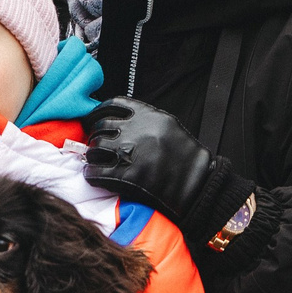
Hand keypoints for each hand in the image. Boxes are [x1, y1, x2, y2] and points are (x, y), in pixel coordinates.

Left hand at [82, 97, 248, 238]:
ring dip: (92, 156)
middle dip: (95, 137)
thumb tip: (116, 122)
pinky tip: (94, 177)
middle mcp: (139, 130)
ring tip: (96, 162)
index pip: (113, 105)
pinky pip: (96, 172)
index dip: (98, 113)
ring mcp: (132, 153)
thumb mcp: (169, 128)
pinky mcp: (127, 176)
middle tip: (97, 148)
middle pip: (101, 127)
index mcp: (150, 115)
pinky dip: (91, 175)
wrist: (200, 187)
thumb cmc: (186, 159)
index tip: (94, 121)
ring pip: (95, 148)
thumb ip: (145, 121)